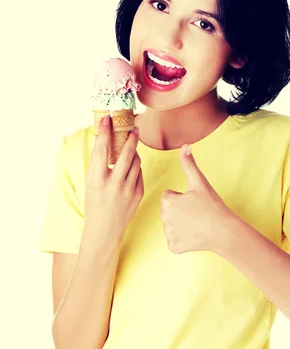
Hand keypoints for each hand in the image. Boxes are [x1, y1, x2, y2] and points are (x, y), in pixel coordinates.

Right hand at [85, 116, 143, 243]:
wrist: (104, 229)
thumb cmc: (94, 203)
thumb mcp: (90, 182)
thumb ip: (97, 162)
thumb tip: (100, 138)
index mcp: (97, 179)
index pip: (102, 149)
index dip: (104, 131)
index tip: (107, 119)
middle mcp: (113, 183)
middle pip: (126, 152)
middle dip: (131, 137)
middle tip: (133, 128)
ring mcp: (128, 189)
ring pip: (136, 161)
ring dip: (133, 153)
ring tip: (130, 149)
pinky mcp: (138, 193)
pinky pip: (140, 173)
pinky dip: (135, 168)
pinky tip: (130, 169)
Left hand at [160, 144, 232, 253]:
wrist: (224, 231)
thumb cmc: (212, 205)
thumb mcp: (200, 182)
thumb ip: (189, 164)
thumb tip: (185, 145)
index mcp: (168, 201)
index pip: (169, 196)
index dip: (182, 197)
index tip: (194, 202)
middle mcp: (164, 218)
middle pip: (168, 211)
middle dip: (179, 211)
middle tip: (196, 212)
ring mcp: (168, 234)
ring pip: (171, 225)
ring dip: (180, 224)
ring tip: (196, 223)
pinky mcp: (173, 247)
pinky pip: (174, 240)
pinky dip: (182, 239)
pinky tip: (194, 235)